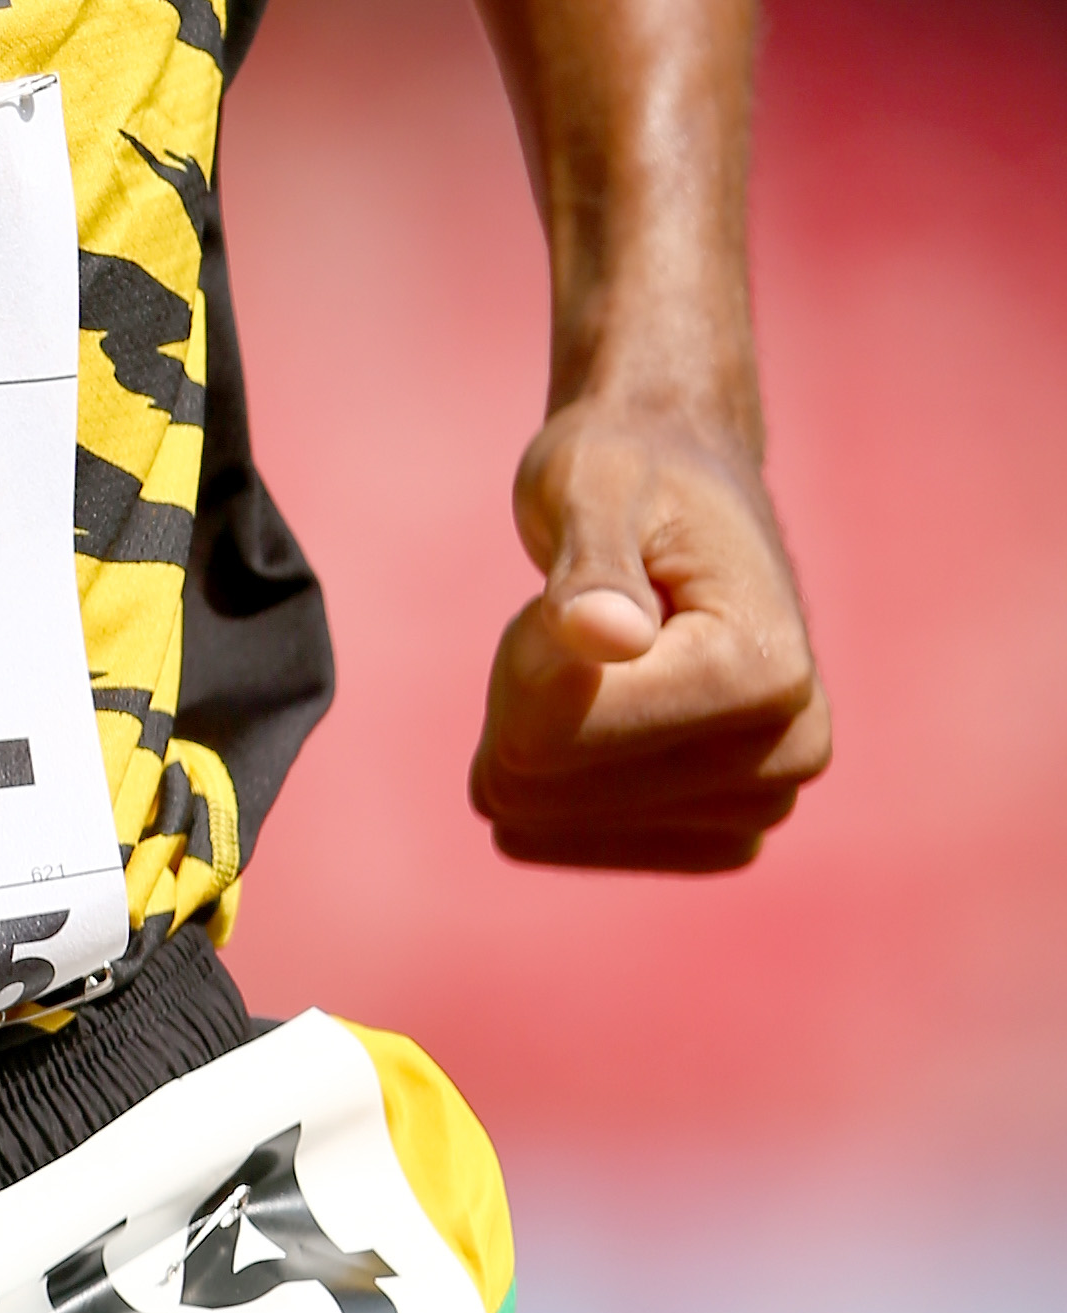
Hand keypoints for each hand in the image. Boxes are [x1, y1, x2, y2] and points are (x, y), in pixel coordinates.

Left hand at [470, 398, 827, 870]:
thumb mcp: (593, 483)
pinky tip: (601, 713)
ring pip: (538, 816)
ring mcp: (760, 811)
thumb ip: (593, 560)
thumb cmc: (629, 472)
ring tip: (601, 659)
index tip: (579, 592)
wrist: (680, 501)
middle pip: (541, 785)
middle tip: (585, 621)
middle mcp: (787, 757)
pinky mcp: (720, 839)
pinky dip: (546, 776)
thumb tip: (608, 635)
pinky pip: (554, 840)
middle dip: (526, 694)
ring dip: (537, 729)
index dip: (524, 655)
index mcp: (766, 674)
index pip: (555, 733)